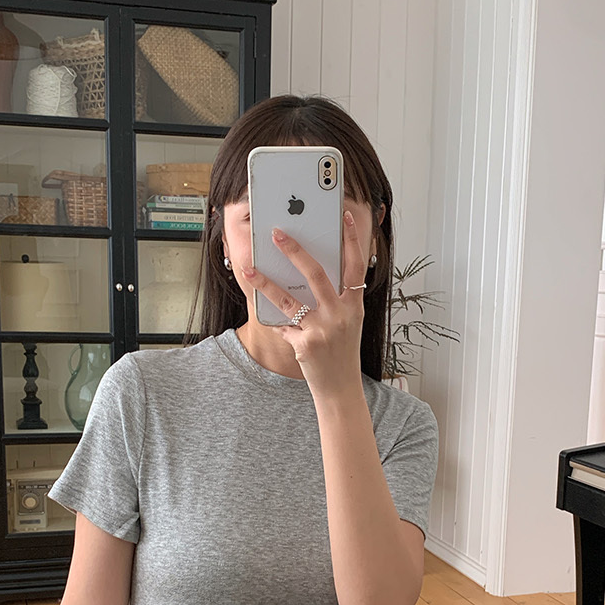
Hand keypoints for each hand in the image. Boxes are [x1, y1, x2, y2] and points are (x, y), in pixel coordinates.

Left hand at [244, 210, 366, 397]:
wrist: (340, 387)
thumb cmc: (342, 352)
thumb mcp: (347, 322)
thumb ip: (336, 299)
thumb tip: (307, 272)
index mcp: (354, 305)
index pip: (355, 266)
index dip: (352, 240)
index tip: (344, 217)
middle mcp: (340, 314)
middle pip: (316, 274)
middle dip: (295, 251)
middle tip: (278, 234)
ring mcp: (322, 329)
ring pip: (288, 299)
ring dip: (265, 283)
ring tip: (249, 270)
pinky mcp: (305, 344)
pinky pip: (283, 325)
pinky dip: (275, 322)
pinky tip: (269, 319)